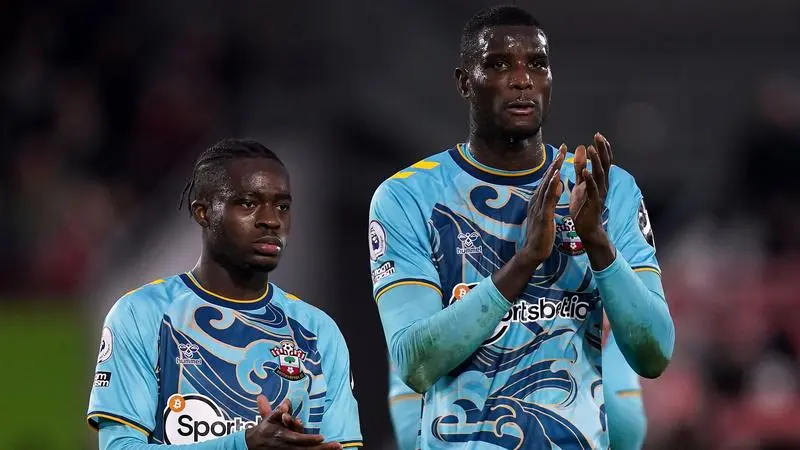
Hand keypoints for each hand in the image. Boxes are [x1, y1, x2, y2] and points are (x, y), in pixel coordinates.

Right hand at [245, 395, 341, 449]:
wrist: (252, 445)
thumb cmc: (264, 429)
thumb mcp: (268, 419)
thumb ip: (277, 411)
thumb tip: (286, 404)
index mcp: (283, 436)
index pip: (298, 439)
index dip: (309, 439)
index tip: (322, 437)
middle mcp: (287, 447)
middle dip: (322, 449)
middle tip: (337, 445)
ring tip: (337, 448)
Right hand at [519, 144, 566, 266]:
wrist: (533, 252)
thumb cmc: (540, 235)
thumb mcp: (546, 214)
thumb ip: (550, 200)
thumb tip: (557, 187)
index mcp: (538, 200)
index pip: (547, 180)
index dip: (554, 165)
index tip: (561, 152)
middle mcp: (536, 200)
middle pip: (546, 178)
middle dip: (554, 162)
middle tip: (562, 147)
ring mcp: (538, 207)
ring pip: (546, 185)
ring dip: (553, 170)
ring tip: (560, 157)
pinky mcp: (542, 215)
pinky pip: (548, 198)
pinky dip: (552, 186)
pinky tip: (557, 176)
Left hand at [570, 133, 611, 242]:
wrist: (586, 228)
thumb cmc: (584, 206)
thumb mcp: (580, 183)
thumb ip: (580, 166)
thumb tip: (580, 147)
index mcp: (599, 180)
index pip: (603, 161)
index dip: (602, 149)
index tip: (598, 135)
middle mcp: (602, 185)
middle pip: (604, 164)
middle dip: (602, 150)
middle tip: (598, 136)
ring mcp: (599, 194)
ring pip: (600, 175)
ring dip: (595, 161)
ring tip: (591, 149)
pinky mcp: (594, 203)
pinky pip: (592, 190)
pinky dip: (590, 180)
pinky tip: (585, 171)